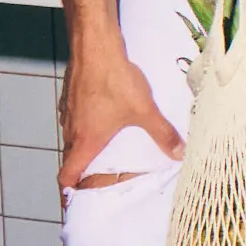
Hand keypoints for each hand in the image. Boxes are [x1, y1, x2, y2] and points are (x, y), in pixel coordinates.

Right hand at [57, 39, 181, 190]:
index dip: (69, 189)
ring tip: (102, 148)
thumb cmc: (115, 81)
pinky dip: (84, 123)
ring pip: (72, 136)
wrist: (94, 46)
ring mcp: (68, 111)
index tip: (74, 198)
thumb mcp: (145, 110)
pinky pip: (75, 117)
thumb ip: (162, 134)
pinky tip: (102, 116)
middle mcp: (72, 129)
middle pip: (70, 157)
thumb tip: (179, 153)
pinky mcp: (70, 95)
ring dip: (83, 145)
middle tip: (95, 175)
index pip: (67, 175)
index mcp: (85, 141)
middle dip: (81, 168)